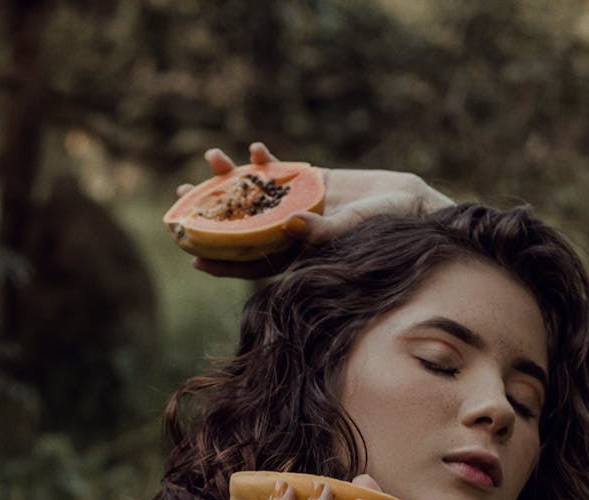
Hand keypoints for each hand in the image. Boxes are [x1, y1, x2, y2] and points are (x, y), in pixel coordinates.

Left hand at [178, 141, 453, 279]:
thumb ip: (320, 232)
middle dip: (210, 213)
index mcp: (294, 255)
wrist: (408, 207)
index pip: (249, 261)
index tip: (192, 255)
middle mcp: (290, 231)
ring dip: (232, 178)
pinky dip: (268, 160)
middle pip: (242, 225)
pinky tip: (255, 149)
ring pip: (256, 193)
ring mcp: (298, 204)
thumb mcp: (351, 233)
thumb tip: (290, 223)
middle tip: (180, 200)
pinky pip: (281, 171)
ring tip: (211, 159)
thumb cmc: (384, 232)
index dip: (220, 260)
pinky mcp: (311, 181)